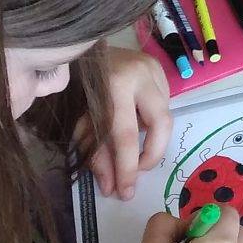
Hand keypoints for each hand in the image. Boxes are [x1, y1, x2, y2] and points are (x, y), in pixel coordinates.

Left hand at [74, 45, 173, 201]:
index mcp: (113, 84)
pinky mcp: (161, 69)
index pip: (125, 135)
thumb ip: (97, 154)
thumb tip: (111, 189)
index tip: (126, 193)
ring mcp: (154, 68)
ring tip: (133, 143)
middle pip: (160, 124)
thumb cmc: (78, 87)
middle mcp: (140, 73)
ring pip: (164, 117)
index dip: (127, 168)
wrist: (81, 49)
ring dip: (151, 137)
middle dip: (151, 155)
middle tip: (140, 172)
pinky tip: (136, 121)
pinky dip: (151, 121)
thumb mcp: (82, 122)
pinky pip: (163, 105)